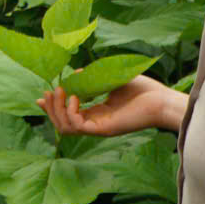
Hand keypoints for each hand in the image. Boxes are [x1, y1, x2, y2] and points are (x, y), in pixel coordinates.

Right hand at [39, 76, 183, 138]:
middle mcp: (96, 123)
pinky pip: (78, 126)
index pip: (68, 115)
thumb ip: (92, 78)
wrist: (163, 100)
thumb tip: (74, 74)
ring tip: (60, 93)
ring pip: (66, 128)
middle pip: (62, 123)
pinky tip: (75, 98)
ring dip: (57, 110)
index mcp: (97, 113)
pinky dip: (71, 112)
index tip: (41, 96)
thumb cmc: (144, 90)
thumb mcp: (111, 79)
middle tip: (49, 92)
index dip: (52, 107)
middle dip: (51, 108)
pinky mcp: (104, 129)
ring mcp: (99, 128)